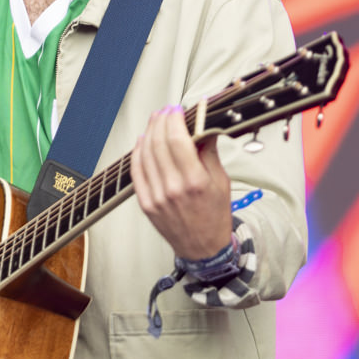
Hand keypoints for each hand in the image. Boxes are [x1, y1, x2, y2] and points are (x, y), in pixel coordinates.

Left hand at [130, 105, 232, 259]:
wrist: (203, 249)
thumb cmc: (215, 216)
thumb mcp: (221, 181)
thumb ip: (209, 152)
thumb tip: (204, 127)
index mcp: (195, 182)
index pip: (178, 140)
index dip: (175, 119)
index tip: (177, 110)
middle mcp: (173, 188)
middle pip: (159, 143)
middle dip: (161, 121)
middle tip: (166, 111)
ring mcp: (157, 197)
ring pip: (145, 154)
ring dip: (149, 133)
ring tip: (155, 121)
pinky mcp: (146, 204)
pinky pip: (136, 172)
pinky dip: (138, 153)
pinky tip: (143, 141)